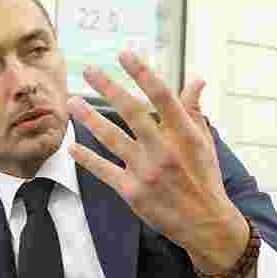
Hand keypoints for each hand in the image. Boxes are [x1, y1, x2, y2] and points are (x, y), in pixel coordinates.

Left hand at [67, 50, 250, 276]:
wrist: (205, 224)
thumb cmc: (204, 178)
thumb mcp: (204, 142)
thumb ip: (194, 109)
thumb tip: (196, 76)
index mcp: (185, 134)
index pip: (162, 96)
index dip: (142, 73)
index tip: (124, 54)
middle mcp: (164, 150)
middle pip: (132, 112)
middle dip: (109, 88)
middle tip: (89, 70)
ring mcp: (146, 171)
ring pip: (111, 138)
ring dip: (89, 118)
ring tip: (72, 102)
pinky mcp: (132, 192)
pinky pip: (104, 170)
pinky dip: (86, 158)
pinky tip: (71, 146)